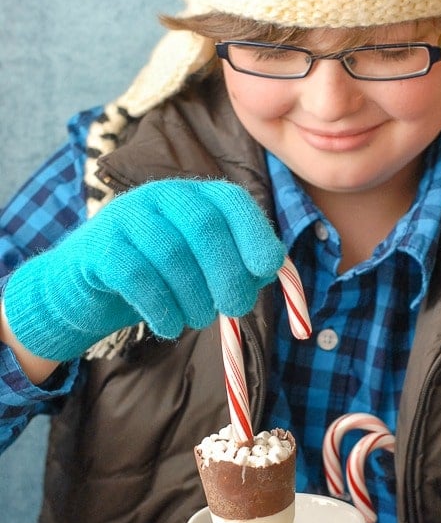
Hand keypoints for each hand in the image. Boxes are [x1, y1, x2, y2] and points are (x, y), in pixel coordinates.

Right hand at [3, 179, 285, 360]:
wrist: (83, 291)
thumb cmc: (155, 281)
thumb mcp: (200, 269)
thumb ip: (239, 265)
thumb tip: (275, 267)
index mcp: (192, 197)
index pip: (231, 201)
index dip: (254, 232)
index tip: (267, 268)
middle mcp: (159, 197)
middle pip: (204, 225)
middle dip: (227, 272)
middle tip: (235, 307)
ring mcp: (125, 217)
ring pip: (171, 253)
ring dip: (193, 297)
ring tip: (195, 319)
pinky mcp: (99, 247)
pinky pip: (137, 276)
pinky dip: (161, 308)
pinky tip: (167, 325)